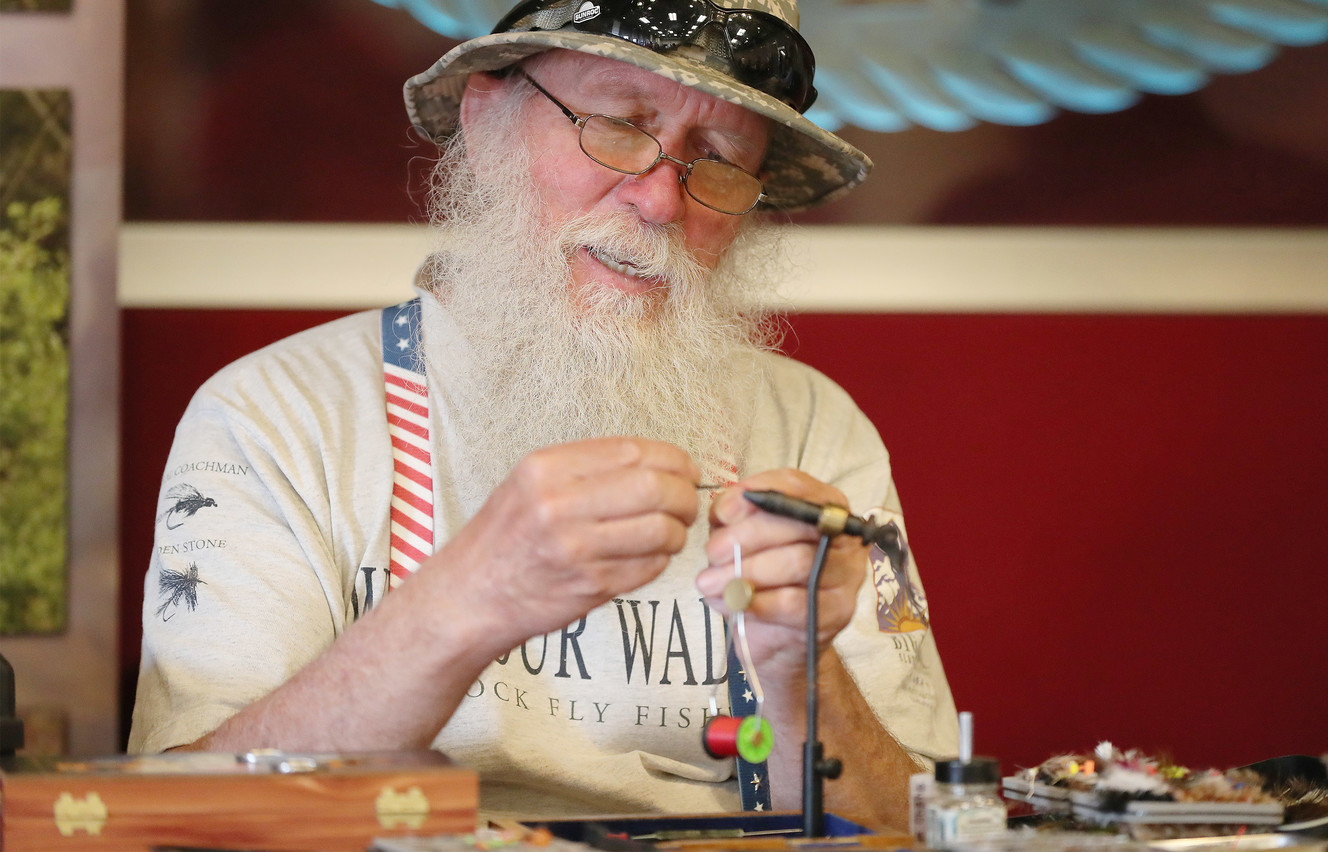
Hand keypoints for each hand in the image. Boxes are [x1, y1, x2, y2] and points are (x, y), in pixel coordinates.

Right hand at [424, 437, 701, 652]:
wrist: (469, 596)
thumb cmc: (504, 537)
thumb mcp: (530, 483)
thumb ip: (586, 469)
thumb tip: (658, 464)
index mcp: (546, 468)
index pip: (633, 452)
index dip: (673, 460)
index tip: (686, 470)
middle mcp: (559, 504)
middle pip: (655, 488)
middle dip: (684, 495)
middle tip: (687, 504)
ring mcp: (576, 548)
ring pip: (660, 529)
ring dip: (677, 532)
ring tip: (670, 533)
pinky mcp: (590, 585)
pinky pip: (649, 566)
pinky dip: (660, 560)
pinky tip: (648, 557)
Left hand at [698, 470, 866, 681]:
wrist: (774, 633)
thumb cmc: (758, 573)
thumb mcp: (738, 536)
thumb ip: (733, 514)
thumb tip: (728, 509)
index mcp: (822, 505)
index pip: (797, 486)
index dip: (758, 495)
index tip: (723, 514)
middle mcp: (842, 536)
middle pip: (799, 525)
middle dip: (748, 536)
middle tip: (712, 552)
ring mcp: (845, 575)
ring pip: (799, 563)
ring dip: (748, 572)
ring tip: (710, 582)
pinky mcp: (836, 612)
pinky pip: (795, 603)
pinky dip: (757, 602)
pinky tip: (732, 602)